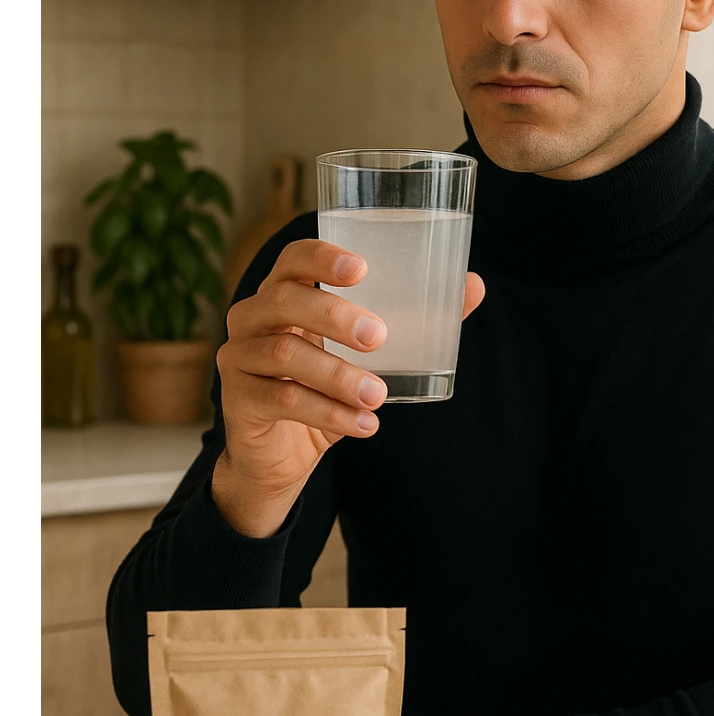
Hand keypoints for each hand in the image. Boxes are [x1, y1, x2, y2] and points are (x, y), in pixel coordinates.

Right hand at [211, 239, 484, 537]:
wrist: (280, 457)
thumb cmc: (326, 390)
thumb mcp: (368, 357)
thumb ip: (415, 322)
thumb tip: (473, 286)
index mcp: (283, 295)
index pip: (293, 260)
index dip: (322, 258)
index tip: (361, 269)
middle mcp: (252, 318)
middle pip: (284, 300)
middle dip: (334, 316)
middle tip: (379, 337)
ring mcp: (238, 358)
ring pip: (286, 355)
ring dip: (339, 376)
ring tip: (378, 395)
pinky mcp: (238, 401)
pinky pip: (283, 400)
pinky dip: (329, 413)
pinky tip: (364, 425)